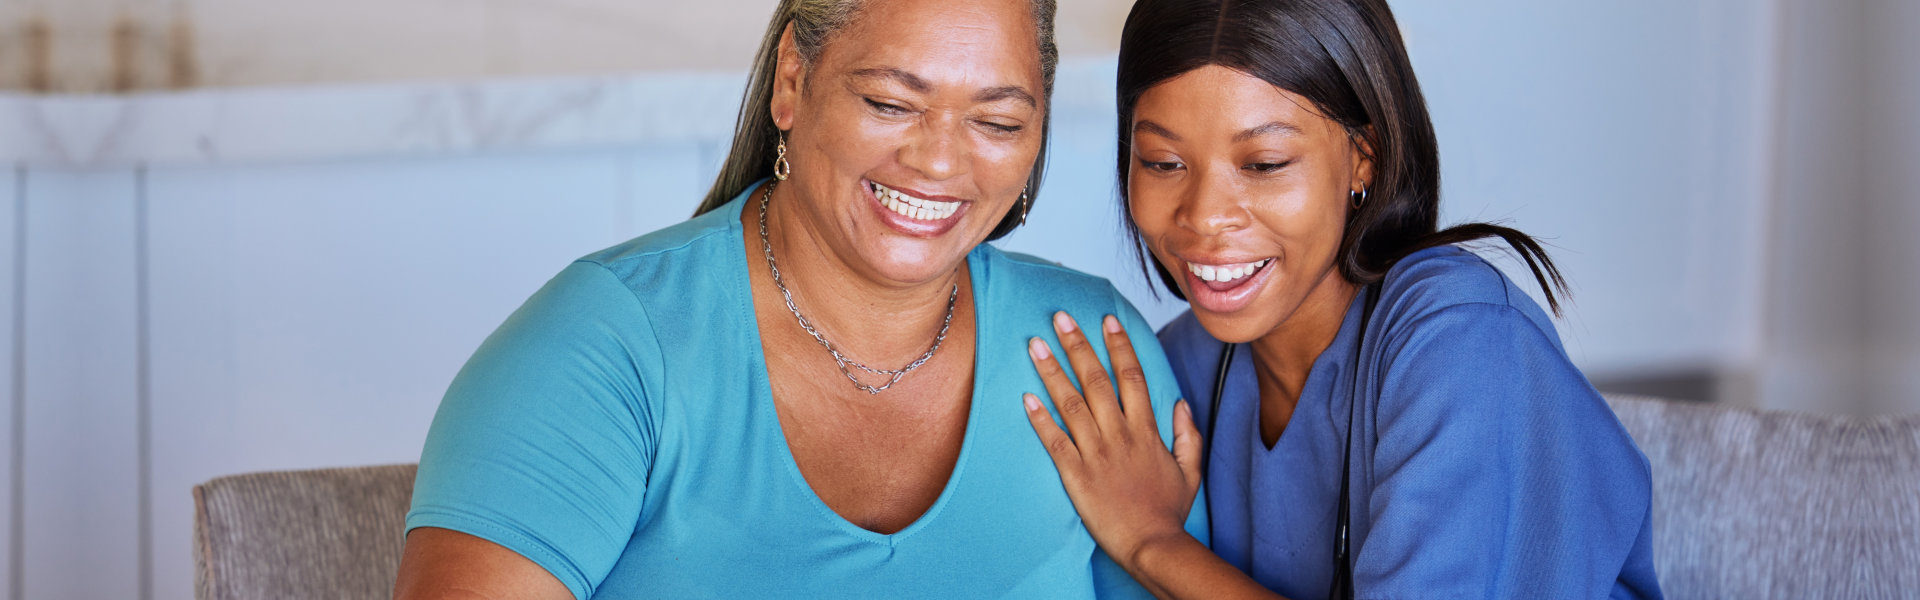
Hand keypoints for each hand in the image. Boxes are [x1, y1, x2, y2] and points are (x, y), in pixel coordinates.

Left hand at [1024, 311, 1203, 572]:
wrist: (1151, 544)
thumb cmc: (1167, 511)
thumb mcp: (1190, 470)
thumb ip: (1187, 435)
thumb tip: (1180, 404)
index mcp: (1146, 431)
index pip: (1131, 377)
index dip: (1118, 346)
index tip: (1107, 320)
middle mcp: (1119, 435)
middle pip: (1096, 380)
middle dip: (1077, 345)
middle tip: (1060, 317)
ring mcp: (1095, 453)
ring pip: (1070, 403)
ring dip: (1051, 371)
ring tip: (1035, 344)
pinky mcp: (1075, 474)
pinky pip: (1054, 440)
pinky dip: (1039, 417)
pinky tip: (1025, 396)